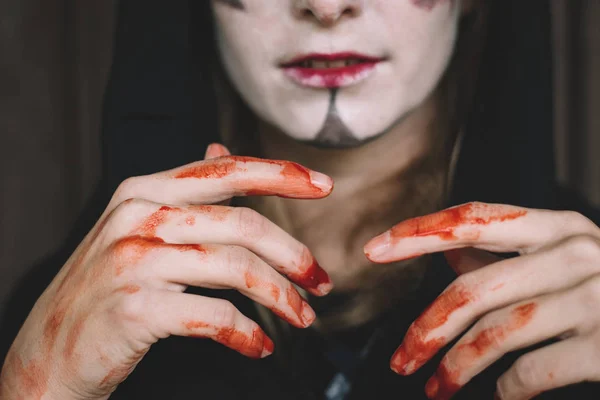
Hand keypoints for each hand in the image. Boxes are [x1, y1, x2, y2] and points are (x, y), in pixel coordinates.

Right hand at [0, 143, 332, 399]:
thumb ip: (184, 191)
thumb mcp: (137, 226)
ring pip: (235, 268)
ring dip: (280, 296)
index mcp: (144, 191)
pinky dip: (246, 331)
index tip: (322, 184)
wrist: (47, 350)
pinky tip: (260, 344)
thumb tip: (222, 147)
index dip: (279, 174)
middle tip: (321, 281)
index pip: (225, 170)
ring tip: (302, 317)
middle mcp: (139, 217)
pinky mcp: (135, 307)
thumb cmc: (104, 287)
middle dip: (294, 254)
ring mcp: (134, 260)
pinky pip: (212, 314)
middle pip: (242, 223)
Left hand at [365, 202, 599, 399]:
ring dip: (455, 368)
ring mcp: (597, 298)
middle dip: (426, 329)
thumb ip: (505, 257)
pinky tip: (499, 397)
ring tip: (434, 388)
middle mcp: (577, 253)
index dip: (419, 233)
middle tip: (400, 360)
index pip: (474, 220)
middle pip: (473, 288)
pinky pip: (531, 372)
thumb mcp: (561, 261)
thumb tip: (446, 254)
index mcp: (559, 227)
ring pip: (495, 333)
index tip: (375, 250)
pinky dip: (505, 391)